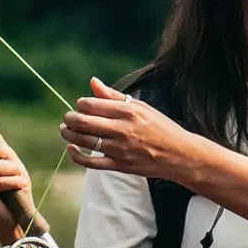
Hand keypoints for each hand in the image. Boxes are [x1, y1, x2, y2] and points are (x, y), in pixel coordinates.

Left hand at [61, 78, 195, 178]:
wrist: (180, 155)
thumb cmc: (161, 128)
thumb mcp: (141, 107)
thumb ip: (115, 96)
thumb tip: (93, 82)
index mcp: (128, 112)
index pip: (90, 104)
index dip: (80, 104)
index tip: (82, 106)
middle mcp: (122, 129)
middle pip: (82, 122)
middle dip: (70, 118)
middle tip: (69, 118)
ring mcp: (120, 149)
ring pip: (83, 141)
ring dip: (69, 134)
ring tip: (66, 130)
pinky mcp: (120, 165)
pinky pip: (90, 162)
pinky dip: (76, 155)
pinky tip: (72, 148)